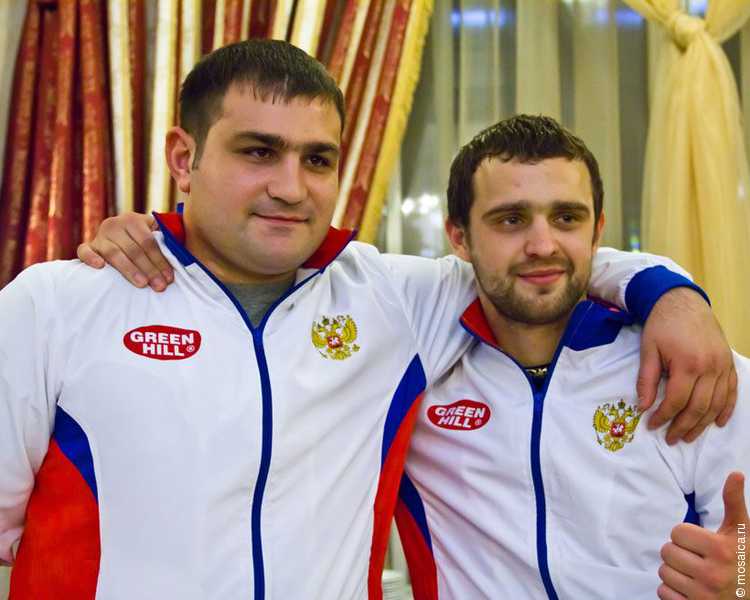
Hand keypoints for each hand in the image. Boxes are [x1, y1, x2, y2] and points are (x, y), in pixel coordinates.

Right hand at [77, 213, 173, 291]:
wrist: (118, 237)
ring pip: (114, 253)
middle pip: (134, 249)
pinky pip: (84, 251)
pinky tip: (100, 267)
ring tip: (142, 284)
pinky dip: (91, 258)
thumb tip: (185, 255)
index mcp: (134, 220)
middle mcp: (115, 224)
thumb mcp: (155, 236)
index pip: (148, 242)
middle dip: (149, 269)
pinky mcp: (87, 246)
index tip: (169, 278)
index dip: (160, 260)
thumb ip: (167, 242)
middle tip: (159, 286)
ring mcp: (100, 235)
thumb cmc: (143, 243)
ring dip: (129, 270)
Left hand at [637, 287, 736, 444]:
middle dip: (684, 426)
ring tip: (689, 436)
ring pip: (717, 404)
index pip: (677, 401)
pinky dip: (726, 409)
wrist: (683, 301)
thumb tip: (643, 406)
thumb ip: (647, 380)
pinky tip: (718, 422)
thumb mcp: (648, 350)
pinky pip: (732, 391)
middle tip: (671, 438)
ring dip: (703, 423)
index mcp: (688, 364)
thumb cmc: (661, 325)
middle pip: (699, 407)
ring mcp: (723, 366)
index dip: (664, 416)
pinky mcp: (729, 363)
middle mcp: (710, 367)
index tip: (653, 425)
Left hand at [657, 472, 747, 599]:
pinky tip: (689, 588)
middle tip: (696, 558)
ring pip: (663, 572)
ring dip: (674, 571)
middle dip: (678, 553)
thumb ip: (734, 503)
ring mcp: (702, 595)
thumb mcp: (741, 532)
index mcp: (721, 550)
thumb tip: (735, 473)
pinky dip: (672, 590)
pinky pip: (663, 592)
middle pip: (666, 551)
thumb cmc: (744, 560)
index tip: (701, 543)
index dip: (686, 536)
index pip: (677, 532)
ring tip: (693, 573)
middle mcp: (712, 574)